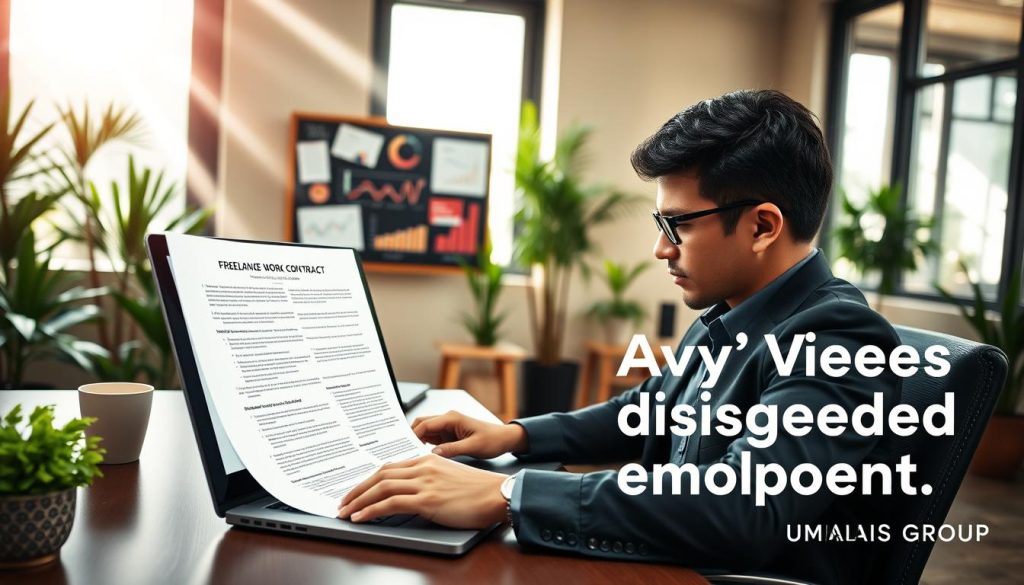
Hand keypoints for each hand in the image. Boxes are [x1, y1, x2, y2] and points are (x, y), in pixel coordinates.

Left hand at [337, 454, 506, 528]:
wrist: (497, 494)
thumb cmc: (479, 490)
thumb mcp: (450, 477)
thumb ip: (430, 478)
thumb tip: (413, 491)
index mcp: (428, 460)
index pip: (390, 467)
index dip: (370, 479)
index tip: (358, 489)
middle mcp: (423, 467)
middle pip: (380, 474)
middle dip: (358, 489)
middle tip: (343, 501)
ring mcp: (424, 482)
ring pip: (381, 487)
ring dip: (359, 500)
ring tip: (346, 511)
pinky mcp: (427, 499)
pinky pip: (391, 503)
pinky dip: (371, 510)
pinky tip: (361, 517)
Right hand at [411, 411, 527, 458]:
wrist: (505, 439)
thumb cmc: (493, 439)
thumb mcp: (474, 446)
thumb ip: (453, 449)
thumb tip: (434, 454)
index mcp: (452, 418)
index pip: (425, 424)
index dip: (413, 435)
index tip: (405, 447)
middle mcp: (448, 420)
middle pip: (421, 425)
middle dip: (411, 437)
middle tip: (405, 452)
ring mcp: (447, 427)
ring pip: (425, 432)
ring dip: (418, 443)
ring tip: (411, 457)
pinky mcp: (449, 435)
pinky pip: (432, 439)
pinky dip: (425, 446)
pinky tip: (423, 457)